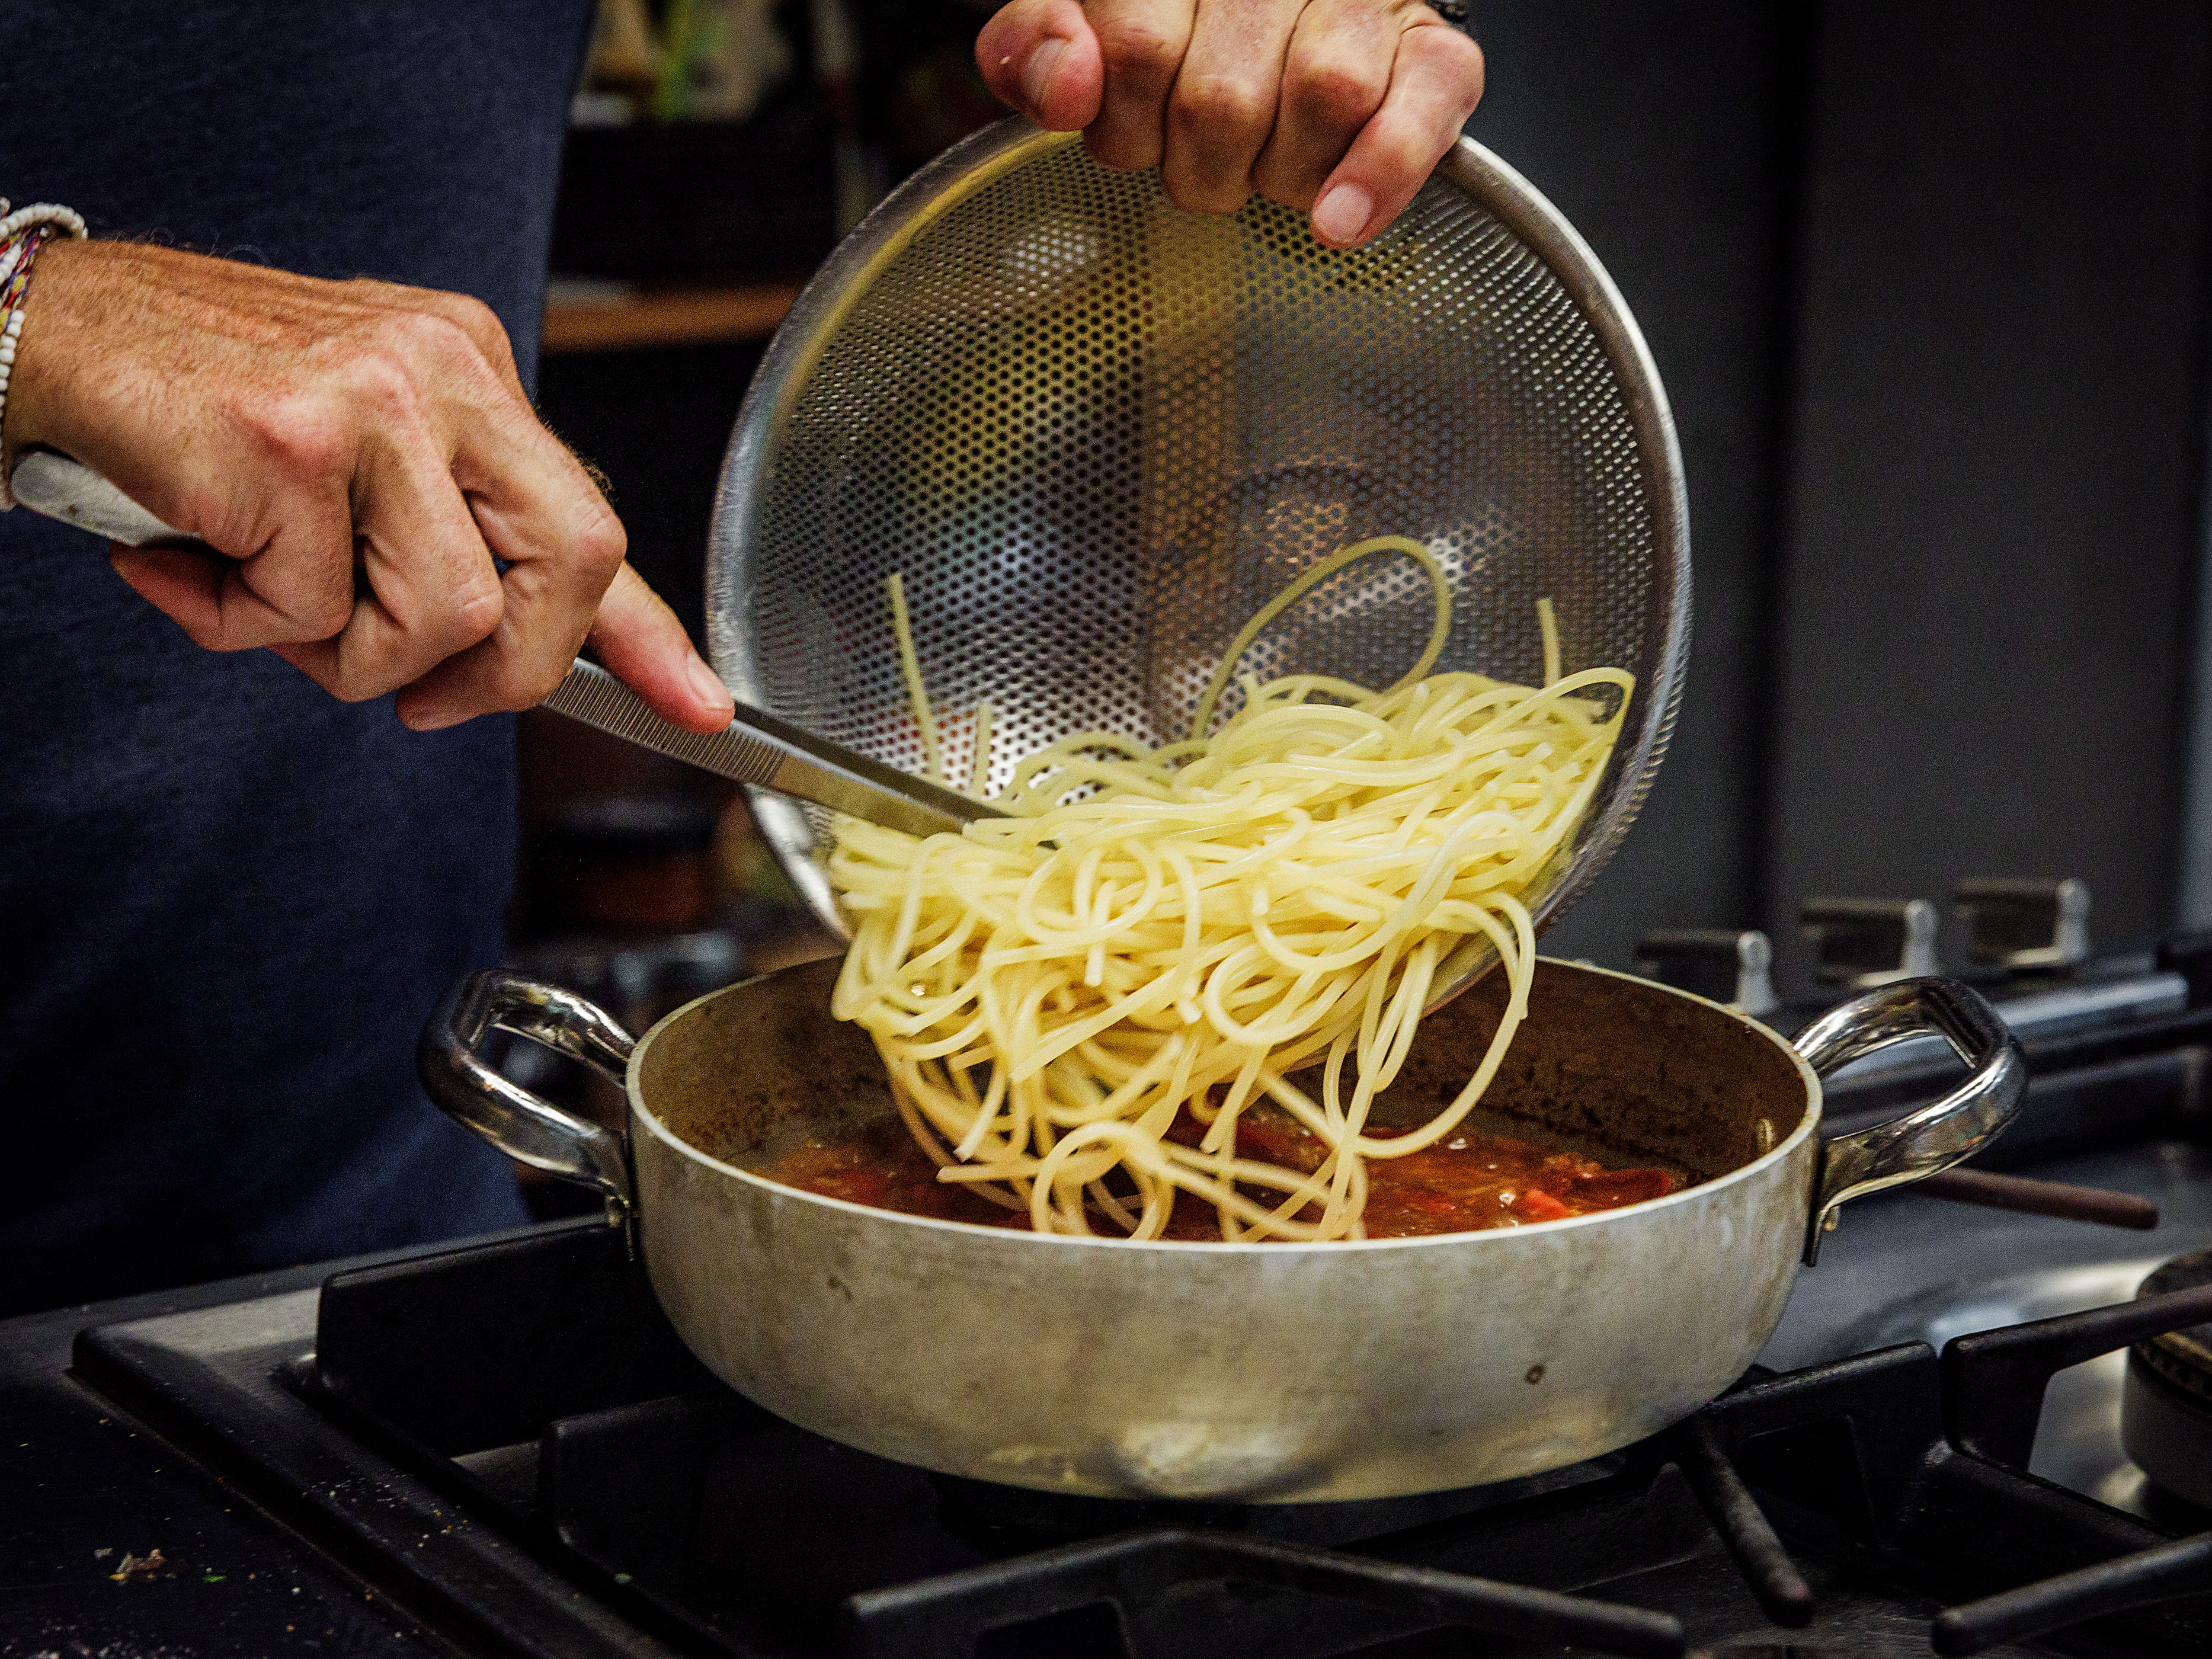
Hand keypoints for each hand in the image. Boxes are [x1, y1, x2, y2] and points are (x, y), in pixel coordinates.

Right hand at [2, 238, 734, 732]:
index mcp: (471, 367)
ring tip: (260, 592)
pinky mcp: (294, 442)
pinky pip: (315, 611)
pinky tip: (188, 560)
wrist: (46, 337)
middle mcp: (444, 368)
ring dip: (346, 651)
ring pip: (446, 614)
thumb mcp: (356, 463)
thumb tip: (502, 659)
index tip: (699, 705)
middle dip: (503, 670)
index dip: (650, 631)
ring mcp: (376, 398)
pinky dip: (240, 622)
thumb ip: (439, 538)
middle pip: (570, 564)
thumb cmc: (198, 410)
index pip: (592, 515)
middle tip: (417, 693)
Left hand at [976, 0, 1482, 246]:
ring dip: (1280, 174)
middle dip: (1200, 163)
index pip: (1135, 49)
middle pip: (1224, 96)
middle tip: (1203, 159)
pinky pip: (1424, 108)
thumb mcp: (1078, 33)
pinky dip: (1380, 176)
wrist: (1288, 24)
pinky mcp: (1434, 53)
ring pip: (1326, 93)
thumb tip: (1067, 85)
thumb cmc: (1173, 39)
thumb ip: (1032, 48)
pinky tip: (1337, 222)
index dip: (1124, 121)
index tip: (1133, 131)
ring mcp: (1367, 3)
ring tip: (1267, 166)